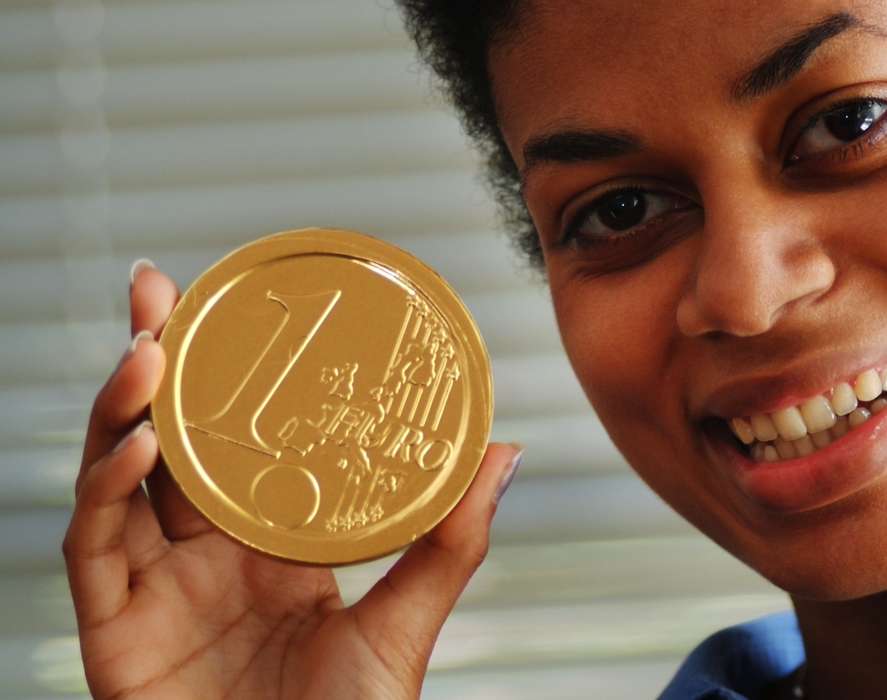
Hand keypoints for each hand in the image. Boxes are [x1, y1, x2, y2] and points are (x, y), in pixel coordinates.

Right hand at [63, 262, 521, 698]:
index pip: (238, 439)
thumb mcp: (404, 625)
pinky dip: (107, 492)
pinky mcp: (113, 631)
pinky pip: (94, 549)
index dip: (228, 375)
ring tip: (149, 348)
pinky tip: (144, 445)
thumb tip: (504, 453)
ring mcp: (155, 588)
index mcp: (272, 542)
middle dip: (156, 361)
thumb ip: (448, 544)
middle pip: (169, 437)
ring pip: (118, 477)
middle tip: (159, 289)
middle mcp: (207, 553)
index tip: (235, 305)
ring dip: (124, 408)